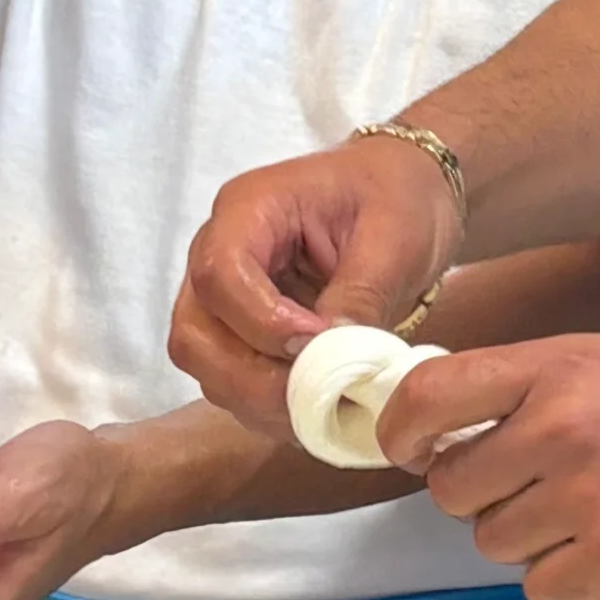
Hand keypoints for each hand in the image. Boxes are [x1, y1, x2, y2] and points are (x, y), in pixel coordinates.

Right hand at [169, 135, 464, 434]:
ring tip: (322, 405)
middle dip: (251, 377)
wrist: (405, 192)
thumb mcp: (395, 240)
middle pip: (194, 332)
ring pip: (204, 365)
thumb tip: (331, 358)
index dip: (261, 324)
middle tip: (318, 394)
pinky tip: (315, 407)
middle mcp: (217, 253)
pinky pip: (229, 381)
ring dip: (257, 399)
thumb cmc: (399, 198)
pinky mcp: (239, 333)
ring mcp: (222, 298)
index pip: (220, 275)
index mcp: (250, 210)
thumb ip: (360, 296)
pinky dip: (266, 406)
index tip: (316, 344)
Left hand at [376, 336, 599, 599]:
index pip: (428, 396)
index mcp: (556, 368)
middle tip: (543, 492)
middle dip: (486, 499)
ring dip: (533, 543)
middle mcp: (561, 425)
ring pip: (495, 544)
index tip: (410, 451)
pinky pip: (543, 589)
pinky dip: (571, 583)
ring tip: (597, 517)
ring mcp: (587, 494)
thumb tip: (450, 431)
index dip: (402, 433)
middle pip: (451, 489)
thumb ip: (532, 391)